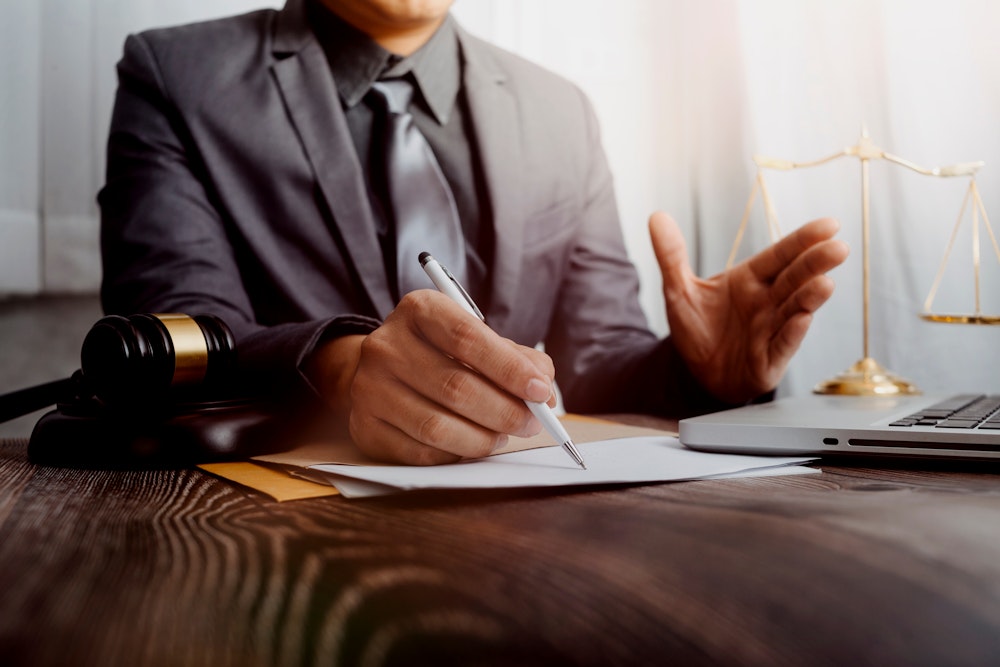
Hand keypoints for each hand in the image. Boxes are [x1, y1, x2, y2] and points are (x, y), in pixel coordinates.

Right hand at [307, 291, 553, 464]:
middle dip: (505, 411)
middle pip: (455, 387)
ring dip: (483, 438)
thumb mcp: (475, 338)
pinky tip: (470, 443)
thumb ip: (514, 357)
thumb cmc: (439, 352)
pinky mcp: (365, 427)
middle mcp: (386, 345)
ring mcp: (369, 388)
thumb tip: (542, 389)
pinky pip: (420, 451)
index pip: (467, 337)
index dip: (509, 368)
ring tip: (502, 434)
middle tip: (531, 422)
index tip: (540, 391)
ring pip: (437, 427)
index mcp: (418, 310)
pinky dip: (455, 453)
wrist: (378, 369)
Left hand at [649, 211, 849, 403]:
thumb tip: (656, 217)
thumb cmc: (698, 328)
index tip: (830, 224)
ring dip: (810, 298)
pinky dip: (792, 333)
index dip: (803, 240)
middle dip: (816, 264)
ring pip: (795, 310)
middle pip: (795, 278)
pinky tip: (802, 319)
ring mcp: (772, 330)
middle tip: (838, 248)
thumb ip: (672, 256)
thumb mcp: (678, 290)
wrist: (695, 372)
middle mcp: (768, 301)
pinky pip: (783, 344)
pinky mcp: (769, 360)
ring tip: (825, 284)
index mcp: (751, 279)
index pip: (780, 255)